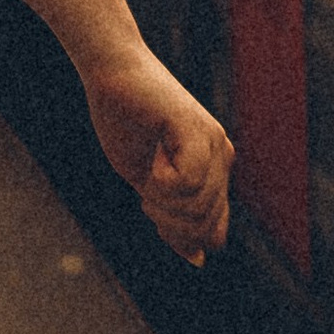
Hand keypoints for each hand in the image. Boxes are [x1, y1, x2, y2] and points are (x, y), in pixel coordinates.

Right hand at [83, 47, 234, 265]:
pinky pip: (189, 183)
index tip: (150, 206)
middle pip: (206, 226)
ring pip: (198, 208)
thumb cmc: (123, 120)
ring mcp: (215, 143)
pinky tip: (150, 161)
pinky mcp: (198, 131)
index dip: (179, 234)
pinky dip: (162, 183)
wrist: (110, 72)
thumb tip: (199, 261)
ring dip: (162, 203)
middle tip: (144, 194)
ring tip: (146, 174)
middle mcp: (223, 156)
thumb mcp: (147, 182)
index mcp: (214, 169)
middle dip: (169, 223)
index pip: (214, 232)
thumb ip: (173, 216)